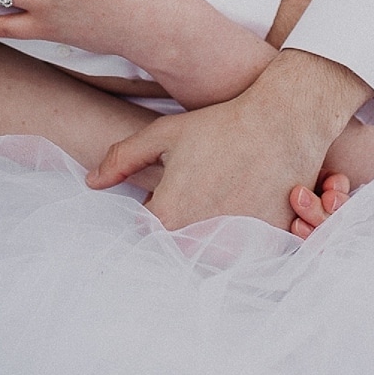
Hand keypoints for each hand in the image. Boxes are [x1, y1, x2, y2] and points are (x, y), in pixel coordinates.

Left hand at [88, 49, 367, 229]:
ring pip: (212, 252)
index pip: (147, 233)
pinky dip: (244, 235)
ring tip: (224, 193)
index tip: (168, 191)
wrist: (282, 122)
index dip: (155, 212)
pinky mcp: (270, 244)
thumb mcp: (162, 134)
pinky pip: (247, 251)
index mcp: (169, 216)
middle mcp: (202, 238)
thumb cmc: (218, 126)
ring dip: (212, 234)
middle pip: (179, 247)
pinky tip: (246, 200)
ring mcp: (238, 245)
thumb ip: (121, 160)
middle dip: (183, 226)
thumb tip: (91, 183)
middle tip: (202, 189)